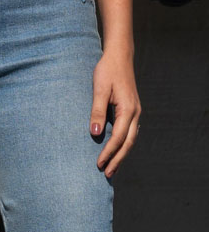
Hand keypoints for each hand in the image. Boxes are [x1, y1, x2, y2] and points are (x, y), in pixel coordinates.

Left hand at [90, 50, 140, 177]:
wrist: (119, 57)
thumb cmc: (107, 71)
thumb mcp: (99, 89)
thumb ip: (97, 111)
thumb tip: (95, 134)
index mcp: (128, 110)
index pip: (119, 138)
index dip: (109, 152)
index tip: (99, 164)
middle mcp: (135, 113)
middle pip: (128, 143)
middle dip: (117, 159)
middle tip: (107, 174)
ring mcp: (135, 112)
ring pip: (130, 139)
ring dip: (121, 154)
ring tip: (111, 168)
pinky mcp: (131, 110)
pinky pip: (129, 132)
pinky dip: (123, 144)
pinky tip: (116, 150)